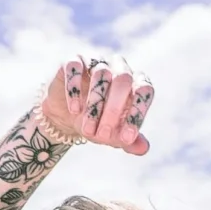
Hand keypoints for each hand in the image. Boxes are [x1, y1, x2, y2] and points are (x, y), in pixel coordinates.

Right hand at [38, 56, 153, 154]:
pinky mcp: (74, 61)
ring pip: (101, 74)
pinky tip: (74, 110)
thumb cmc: (96, 122)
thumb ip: (129, 140)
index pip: (144, 90)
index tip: (127, 138)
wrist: (66, 115)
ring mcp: (97, 62)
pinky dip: (75, 89)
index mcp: (135, 83)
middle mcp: (119, 68)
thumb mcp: (112, 135)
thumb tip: (143, 149)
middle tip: (102, 135)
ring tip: (86, 129)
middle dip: (113, 110)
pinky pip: (76, 67)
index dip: (137, 113)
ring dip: (94, 104)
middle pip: (123, 80)